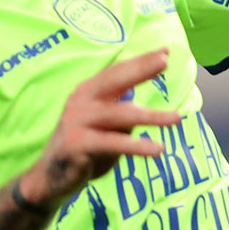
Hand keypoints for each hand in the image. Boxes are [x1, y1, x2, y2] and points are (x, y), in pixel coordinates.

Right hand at [20, 49, 182, 206]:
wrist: (51, 179)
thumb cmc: (85, 148)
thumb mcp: (107, 127)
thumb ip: (120, 111)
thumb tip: (138, 98)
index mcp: (88, 92)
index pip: (117, 72)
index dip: (140, 61)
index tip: (167, 50)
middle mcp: (80, 101)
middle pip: (114, 80)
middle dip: (141, 69)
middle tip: (165, 61)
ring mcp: (76, 121)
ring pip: (120, 114)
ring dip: (151, 117)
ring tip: (177, 119)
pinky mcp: (76, 144)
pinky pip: (113, 143)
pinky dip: (137, 146)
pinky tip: (157, 149)